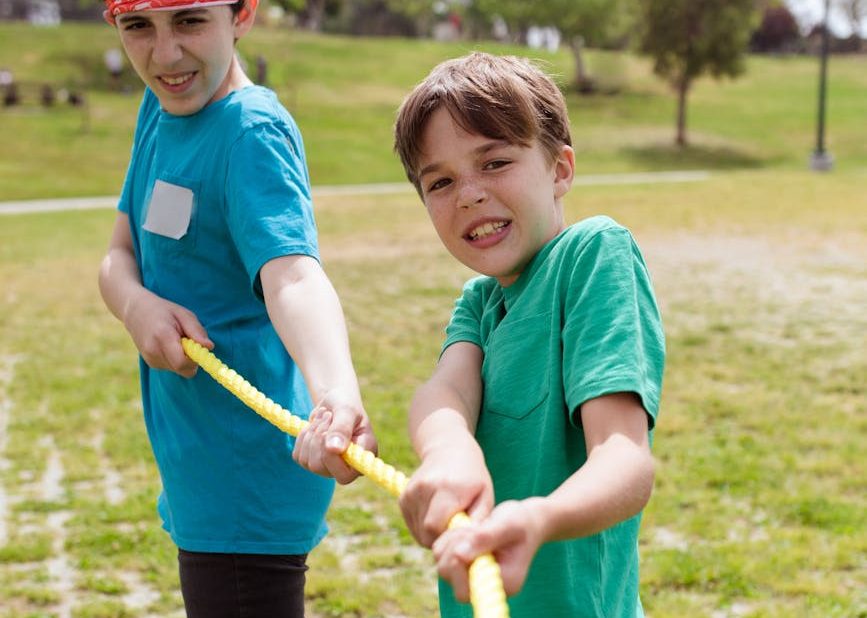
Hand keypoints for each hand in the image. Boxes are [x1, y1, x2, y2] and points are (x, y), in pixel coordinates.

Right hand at [123, 289, 211, 377]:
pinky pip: (171, 367)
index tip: (199, 350)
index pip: (182, 363)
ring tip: (176, 340)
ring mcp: (150, 359)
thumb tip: (209, 347)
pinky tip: (169, 345)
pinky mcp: (150, 363)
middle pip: (182, 369)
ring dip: (183, 359)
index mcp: (163, 337)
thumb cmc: (164, 311)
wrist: (135, 311)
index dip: (195, 360)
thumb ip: (196, 331)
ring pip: (178, 370)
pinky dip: (175, 359)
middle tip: (190, 343)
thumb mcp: (183, 315)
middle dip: (192, 360)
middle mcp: (154, 351)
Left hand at [292, 387, 376, 483]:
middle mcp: (347, 466)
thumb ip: (342, 429)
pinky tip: (314, 425)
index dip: (330, 458)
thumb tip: (334, 449)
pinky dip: (303, 437)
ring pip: (307, 461)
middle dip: (318, 437)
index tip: (328, 432)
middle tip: (328, 416)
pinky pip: (298, 456)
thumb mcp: (347, 411)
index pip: (344, 475)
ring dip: (311, 434)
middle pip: (319, 467)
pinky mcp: (312, 461)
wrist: (336, 401)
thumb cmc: (346, 404)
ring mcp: (329, 466)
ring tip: (323, 417)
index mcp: (362, 457)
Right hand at [399, 435, 493, 547]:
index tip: (462, 534)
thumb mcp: (485, 496)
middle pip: (425, 533)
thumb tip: (467, 545)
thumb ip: (479, 522)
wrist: (450, 450)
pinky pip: (413, 525)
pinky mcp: (403, 497)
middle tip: (456, 531)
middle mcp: (424, 488)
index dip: (448, 539)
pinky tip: (438, 515)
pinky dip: (425, 528)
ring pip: (419, 532)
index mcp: (447, 488)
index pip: (435, 528)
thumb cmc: (472, 478)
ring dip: (434, 534)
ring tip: (449, 520)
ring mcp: (410, 492)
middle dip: (441, 539)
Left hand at [432, 498, 546, 601]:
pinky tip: (467, 529)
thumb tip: (459, 555)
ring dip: (451, 541)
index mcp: (502, 583)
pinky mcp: (463, 563)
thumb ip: (485, 539)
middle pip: (449, 576)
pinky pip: (441, 553)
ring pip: (442, 562)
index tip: (469, 539)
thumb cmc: (522, 521)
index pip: (465, 591)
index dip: (458, 567)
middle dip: (453, 548)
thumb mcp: (508, 525)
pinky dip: (448, 538)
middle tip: (472, 529)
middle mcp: (485, 584)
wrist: (527, 519)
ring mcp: (472, 575)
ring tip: (473, 528)